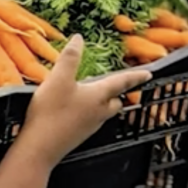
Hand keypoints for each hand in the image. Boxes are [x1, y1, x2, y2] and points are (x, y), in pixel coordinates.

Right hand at [20, 35, 151, 166]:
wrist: (39, 148)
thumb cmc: (50, 113)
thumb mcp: (57, 79)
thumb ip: (69, 58)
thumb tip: (78, 39)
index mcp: (98, 96)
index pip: (121, 82)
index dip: (135, 76)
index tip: (148, 74)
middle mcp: (98, 112)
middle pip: (115, 102)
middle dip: (117, 94)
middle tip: (114, 87)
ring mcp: (88, 127)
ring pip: (103, 113)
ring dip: (101, 104)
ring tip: (90, 96)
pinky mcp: (77, 137)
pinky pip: (89, 122)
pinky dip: (86, 114)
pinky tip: (71, 112)